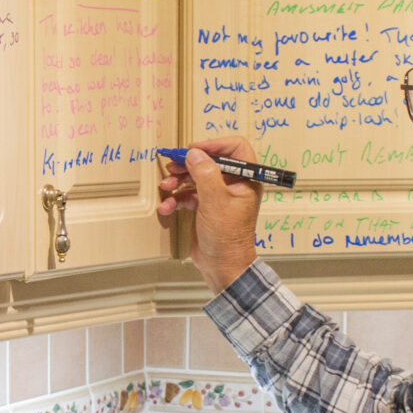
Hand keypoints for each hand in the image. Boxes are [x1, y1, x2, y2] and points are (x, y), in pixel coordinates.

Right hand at [154, 139, 259, 294]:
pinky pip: (189, 195)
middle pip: (210, 162)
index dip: (214, 145)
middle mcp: (234, 185)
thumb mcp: (215, 201)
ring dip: (179, 180)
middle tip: (172, 165)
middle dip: (189, 164)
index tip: (194, 150)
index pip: (235, 148)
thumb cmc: (227, 238)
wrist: (222, 267)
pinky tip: (167, 206)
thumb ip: (204, 173)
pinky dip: (177, 199)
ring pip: (196, 178)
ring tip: (166, 186)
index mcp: (245, 179)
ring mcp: (219, 197)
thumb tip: (194, 153)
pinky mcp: (206, 208)